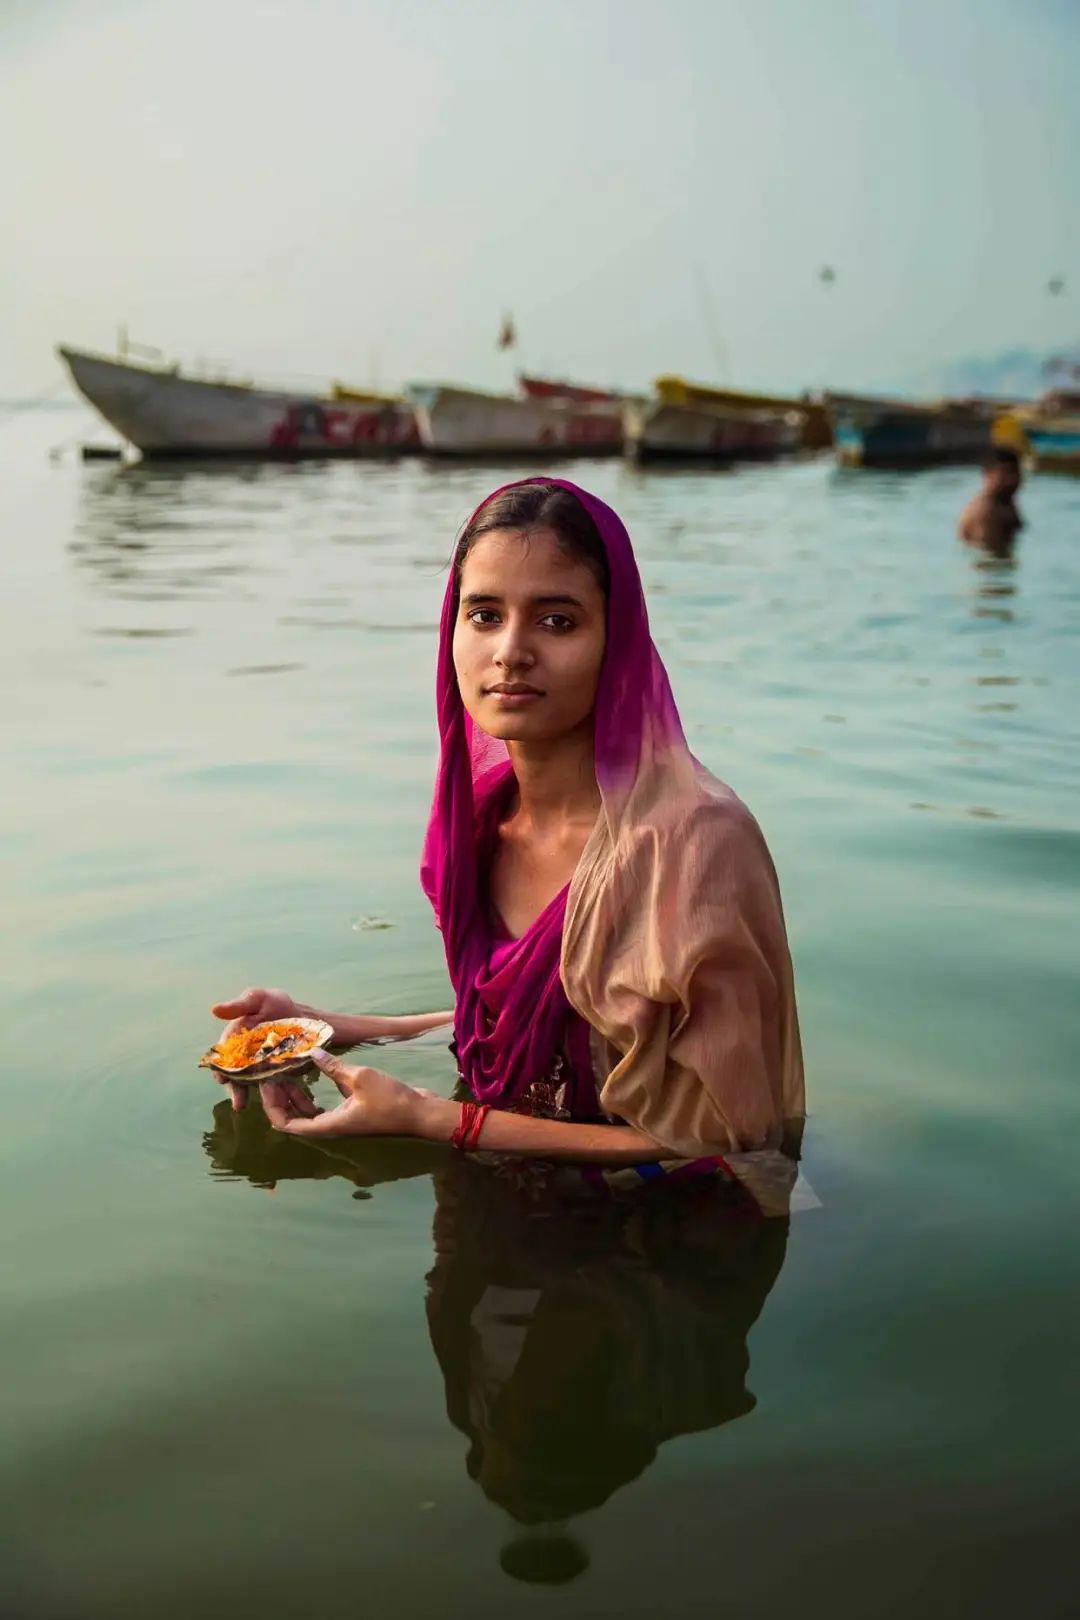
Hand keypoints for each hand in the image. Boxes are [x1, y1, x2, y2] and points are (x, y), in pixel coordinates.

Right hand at [209, 985, 304, 1113]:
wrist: (304, 1015)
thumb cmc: (275, 1004)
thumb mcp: (258, 999)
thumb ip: (239, 1005)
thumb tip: (214, 1010)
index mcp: (237, 1040)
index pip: (225, 1056)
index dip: (221, 1068)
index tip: (222, 1078)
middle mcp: (246, 1057)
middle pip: (237, 1075)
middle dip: (236, 1088)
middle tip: (238, 1102)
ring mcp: (262, 1068)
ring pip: (252, 1084)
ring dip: (250, 1096)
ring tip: (250, 1107)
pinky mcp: (278, 1074)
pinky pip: (272, 1086)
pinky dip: (272, 1094)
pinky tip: (276, 1102)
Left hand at [261, 1049, 436, 1139]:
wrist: (419, 1112)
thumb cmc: (390, 1099)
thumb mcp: (360, 1077)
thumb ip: (333, 1067)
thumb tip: (312, 1052)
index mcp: (328, 1125)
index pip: (287, 1125)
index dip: (272, 1107)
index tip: (267, 1084)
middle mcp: (330, 1127)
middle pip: (293, 1119)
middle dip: (280, 1099)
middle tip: (272, 1074)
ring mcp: (340, 1120)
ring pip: (307, 1113)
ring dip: (295, 1096)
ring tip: (286, 1073)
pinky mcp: (350, 1112)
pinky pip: (323, 1106)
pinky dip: (313, 1094)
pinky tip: (312, 1073)